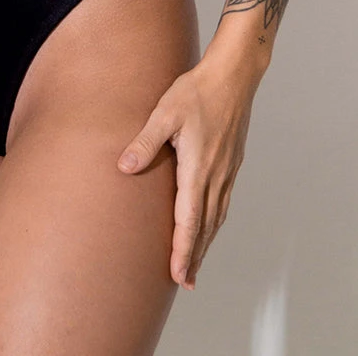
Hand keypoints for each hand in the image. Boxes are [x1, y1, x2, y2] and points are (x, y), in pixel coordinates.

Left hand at [116, 51, 258, 289]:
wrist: (233, 76)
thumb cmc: (197, 91)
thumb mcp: (164, 112)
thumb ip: (145, 142)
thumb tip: (124, 167)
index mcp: (198, 168)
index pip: (189, 220)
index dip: (183, 251)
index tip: (178, 276)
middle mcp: (216, 175)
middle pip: (206, 227)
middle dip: (195, 256)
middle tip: (184, 282)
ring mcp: (227, 170)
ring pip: (217, 216)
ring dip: (206, 242)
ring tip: (195, 263)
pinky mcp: (232, 162)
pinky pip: (223, 201)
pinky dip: (215, 221)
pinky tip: (209, 224)